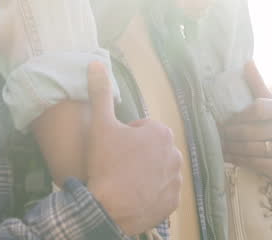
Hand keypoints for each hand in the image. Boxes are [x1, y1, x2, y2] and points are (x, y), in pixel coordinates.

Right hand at [84, 62, 181, 233]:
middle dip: (136, 155)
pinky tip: (133, 196)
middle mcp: (175, 153)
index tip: (113, 150)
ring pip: (156, 170)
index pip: (141, 130)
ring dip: (144, 174)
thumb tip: (95, 62)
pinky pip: (161, 192)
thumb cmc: (106, 164)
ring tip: (123, 182)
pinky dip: (150, 194)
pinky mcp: (173, 202)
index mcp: (160, 132)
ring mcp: (175, 179)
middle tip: (116, 166)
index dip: (124, 138)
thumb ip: (100, 93)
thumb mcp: (100, 125)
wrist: (108, 209)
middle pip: (150, 150)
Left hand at [220, 61, 271, 182]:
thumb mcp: (266, 103)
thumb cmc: (270, 123)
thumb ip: (255, 84)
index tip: (224, 120)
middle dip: (230, 134)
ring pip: (252, 149)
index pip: (256, 109)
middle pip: (251, 131)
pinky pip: (256, 163)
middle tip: (217, 135)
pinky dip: (239, 160)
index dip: (238, 116)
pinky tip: (228, 157)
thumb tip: (247, 61)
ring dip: (232, 148)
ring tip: (220, 146)